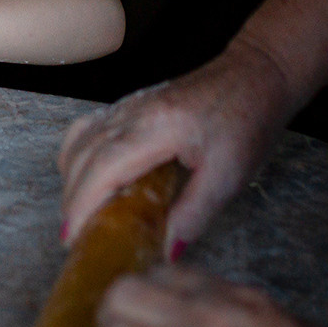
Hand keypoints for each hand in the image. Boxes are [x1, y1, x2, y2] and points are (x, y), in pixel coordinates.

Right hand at [59, 41, 305, 251]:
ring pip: (79, 140)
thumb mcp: (229, 175)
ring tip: (79, 213)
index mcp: (156, 127)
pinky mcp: (131, 105)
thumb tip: (168, 250)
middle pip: (82, 155)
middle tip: (74, 237)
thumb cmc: (248, 120)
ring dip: (71, 177)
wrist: (256, 75)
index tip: (73, 236)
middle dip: (71, 199)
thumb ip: (195, 213)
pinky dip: (78, 156)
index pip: (103, 166)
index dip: (81, 203)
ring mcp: (129, 105)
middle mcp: (133, 112)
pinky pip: (88, 129)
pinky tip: (88, 178)